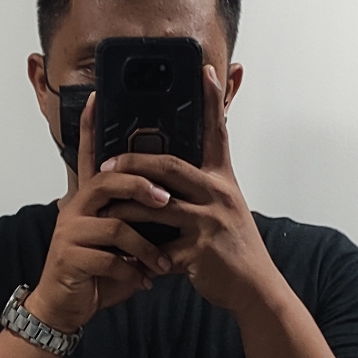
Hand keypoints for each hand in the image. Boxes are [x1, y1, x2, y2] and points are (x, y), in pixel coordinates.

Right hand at [27, 89, 176, 332]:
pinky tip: (143, 282)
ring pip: (116, 224)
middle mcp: (76, 209)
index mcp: (88, 200)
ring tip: (164, 261)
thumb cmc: (97, 271)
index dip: (89, 128)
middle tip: (167, 198)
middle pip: (108, 182)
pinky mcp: (70, 258)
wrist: (67, 307)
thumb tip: (168, 198)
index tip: (96, 98)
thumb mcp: (119, 241)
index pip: (88, 156)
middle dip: (141, 186)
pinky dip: (132, 271)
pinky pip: (109, 258)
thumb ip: (135, 218)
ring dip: (146, 246)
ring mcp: (70, 232)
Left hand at [101, 67, 281, 319]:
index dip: (212, 100)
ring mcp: (209, 222)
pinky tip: (124, 256)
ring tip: (103, 208)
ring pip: (156, 206)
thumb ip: (201, 188)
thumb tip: (167, 175)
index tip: (206, 70)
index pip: (217, 132)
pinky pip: (158, 247)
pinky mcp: (198, 251)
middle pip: (169, 166)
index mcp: (223, 179)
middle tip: (106, 165)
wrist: (254, 288)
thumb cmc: (233, 248)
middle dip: (133, 163)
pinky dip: (139, 252)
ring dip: (125, 207)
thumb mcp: (226, 208)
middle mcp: (219, 194)